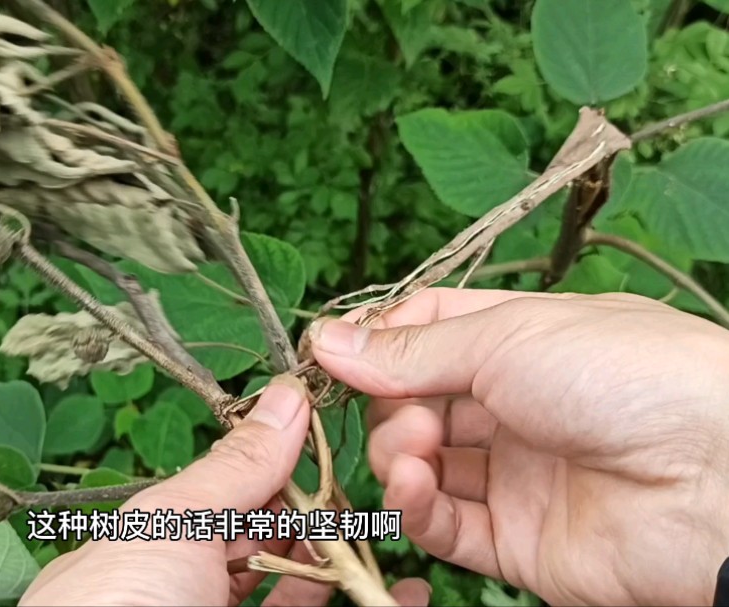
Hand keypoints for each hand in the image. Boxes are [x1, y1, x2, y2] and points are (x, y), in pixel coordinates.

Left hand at [20, 376, 428, 606]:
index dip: (276, 472)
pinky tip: (401, 594)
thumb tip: (287, 396)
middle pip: (263, 548)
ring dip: (346, 566)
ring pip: (296, 593)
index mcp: (147, 553)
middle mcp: (184, 594)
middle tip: (361, 498)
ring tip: (387, 538)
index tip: (326, 447)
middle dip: (317, 519)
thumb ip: (236, 467)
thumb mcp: (171, 523)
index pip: (222, 501)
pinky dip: (364, 606)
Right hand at [309, 288, 728, 605]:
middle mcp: (512, 406)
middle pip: (414, 403)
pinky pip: (443, 524)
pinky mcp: (514, 541)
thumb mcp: (506, 336)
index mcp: (517, 342)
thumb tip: (328, 339)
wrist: (716, 477)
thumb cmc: (626, 374)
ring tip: (410, 450)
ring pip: (421, 464)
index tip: (333, 352)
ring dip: (396, 454)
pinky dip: (413, 506)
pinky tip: (409, 485)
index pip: (425, 334)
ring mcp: (513, 475)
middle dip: (389, 404)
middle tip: (401, 409)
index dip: (378, 342)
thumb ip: (410, 349)